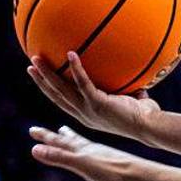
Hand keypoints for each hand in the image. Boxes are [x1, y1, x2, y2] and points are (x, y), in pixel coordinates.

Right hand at [27, 51, 159, 140]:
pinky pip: (83, 83)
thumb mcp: (132, 102)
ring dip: (48, 74)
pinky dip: (76, 68)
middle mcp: (84, 114)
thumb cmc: (146, 116)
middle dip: (42, 81)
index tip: (41, 78)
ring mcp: (89, 110)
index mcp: (88, 115)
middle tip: (30, 67)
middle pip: (56, 96)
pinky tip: (71, 53)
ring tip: (36, 58)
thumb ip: (130, 92)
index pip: (64, 102)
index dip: (50, 90)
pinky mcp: (97, 104)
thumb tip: (137, 81)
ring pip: (61, 90)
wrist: (149, 127)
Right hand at [29, 125, 145, 180]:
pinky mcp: (113, 164)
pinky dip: (90, 151)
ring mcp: (103, 155)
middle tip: (50, 129)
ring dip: (74, 140)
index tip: (32, 130)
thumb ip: (60, 157)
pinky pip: (96, 154)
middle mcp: (92, 149)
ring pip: (84, 145)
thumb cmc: (111, 171)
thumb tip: (34, 150)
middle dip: (57, 136)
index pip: (60, 141)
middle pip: (71, 140)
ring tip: (68, 135)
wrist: (139, 176)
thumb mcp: (82, 164)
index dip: (45, 137)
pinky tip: (95, 155)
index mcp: (83, 149)